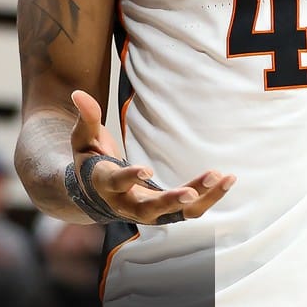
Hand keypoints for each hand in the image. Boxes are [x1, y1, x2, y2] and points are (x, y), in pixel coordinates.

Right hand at [69, 90, 234, 224]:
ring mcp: (149, 211)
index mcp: (106, 185)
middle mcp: (128, 204)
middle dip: (171, 200)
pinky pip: (192, 209)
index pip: (117, 183)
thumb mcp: (83, 140)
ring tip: (223, 178)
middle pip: (150, 210)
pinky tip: (228, 179)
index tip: (146, 169)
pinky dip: (211, 197)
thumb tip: (78, 93)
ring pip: (178, 213)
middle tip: (191, 192)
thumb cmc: (90, 162)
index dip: (131, 177)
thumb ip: (87, 119)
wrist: (94, 194)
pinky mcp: (167, 211)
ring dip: (202, 198)